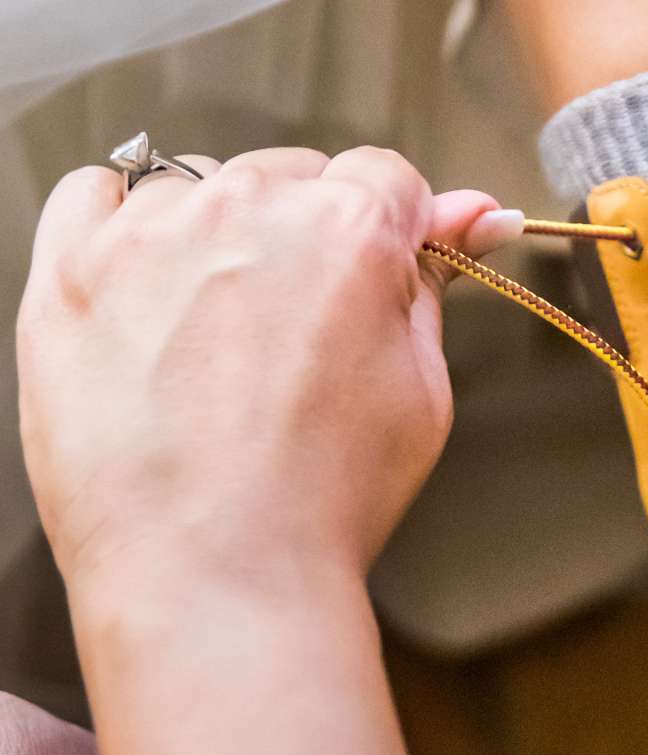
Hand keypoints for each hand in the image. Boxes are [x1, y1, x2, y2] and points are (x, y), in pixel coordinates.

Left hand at [18, 148, 516, 598]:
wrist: (212, 578)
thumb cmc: (324, 500)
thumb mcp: (419, 389)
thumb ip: (433, 286)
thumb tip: (472, 213)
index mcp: (350, 228)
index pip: (383, 177)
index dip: (387, 231)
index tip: (370, 279)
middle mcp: (249, 207)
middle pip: (289, 176)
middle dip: (300, 235)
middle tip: (291, 334)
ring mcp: (149, 234)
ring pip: (195, 184)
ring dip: (210, 233)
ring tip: (208, 337)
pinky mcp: (68, 270)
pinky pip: (93, 192)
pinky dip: (117, 224)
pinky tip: (138, 289)